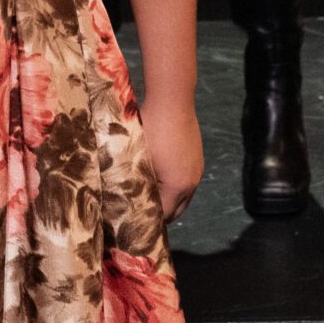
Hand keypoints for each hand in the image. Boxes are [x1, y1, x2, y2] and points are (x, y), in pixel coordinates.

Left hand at [141, 99, 204, 220]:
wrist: (172, 100)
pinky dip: (173, 186)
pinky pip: (185, 181)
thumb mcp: (137, 160)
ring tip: (146, 194)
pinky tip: (158, 175)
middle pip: (176, 211)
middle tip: (137, 213)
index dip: (146, 221)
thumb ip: (135, 185)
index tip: (130, 222)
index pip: (163, 217)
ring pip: (182, 197)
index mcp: (178, 187)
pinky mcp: (196, 158)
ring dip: (167, 199)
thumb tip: (126, 201)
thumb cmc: (150, 129)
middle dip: (158, 215)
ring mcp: (197, 170)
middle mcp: (192, 183)